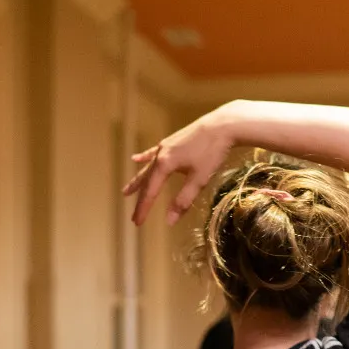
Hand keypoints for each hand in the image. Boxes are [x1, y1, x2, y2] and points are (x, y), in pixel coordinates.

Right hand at [122, 107, 235, 226]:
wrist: (222, 125)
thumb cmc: (212, 153)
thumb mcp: (199, 179)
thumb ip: (183, 200)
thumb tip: (169, 221)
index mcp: (165, 165)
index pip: (150, 192)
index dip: (143, 209)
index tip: (137, 223)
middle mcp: (160, 155)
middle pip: (147, 181)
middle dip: (140, 199)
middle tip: (133, 216)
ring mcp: (165, 147)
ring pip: (148, 168)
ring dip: (138, 181)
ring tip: (127, 191)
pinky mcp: (172, 142)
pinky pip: (154, 153)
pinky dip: (145, 158)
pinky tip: (136, 158)